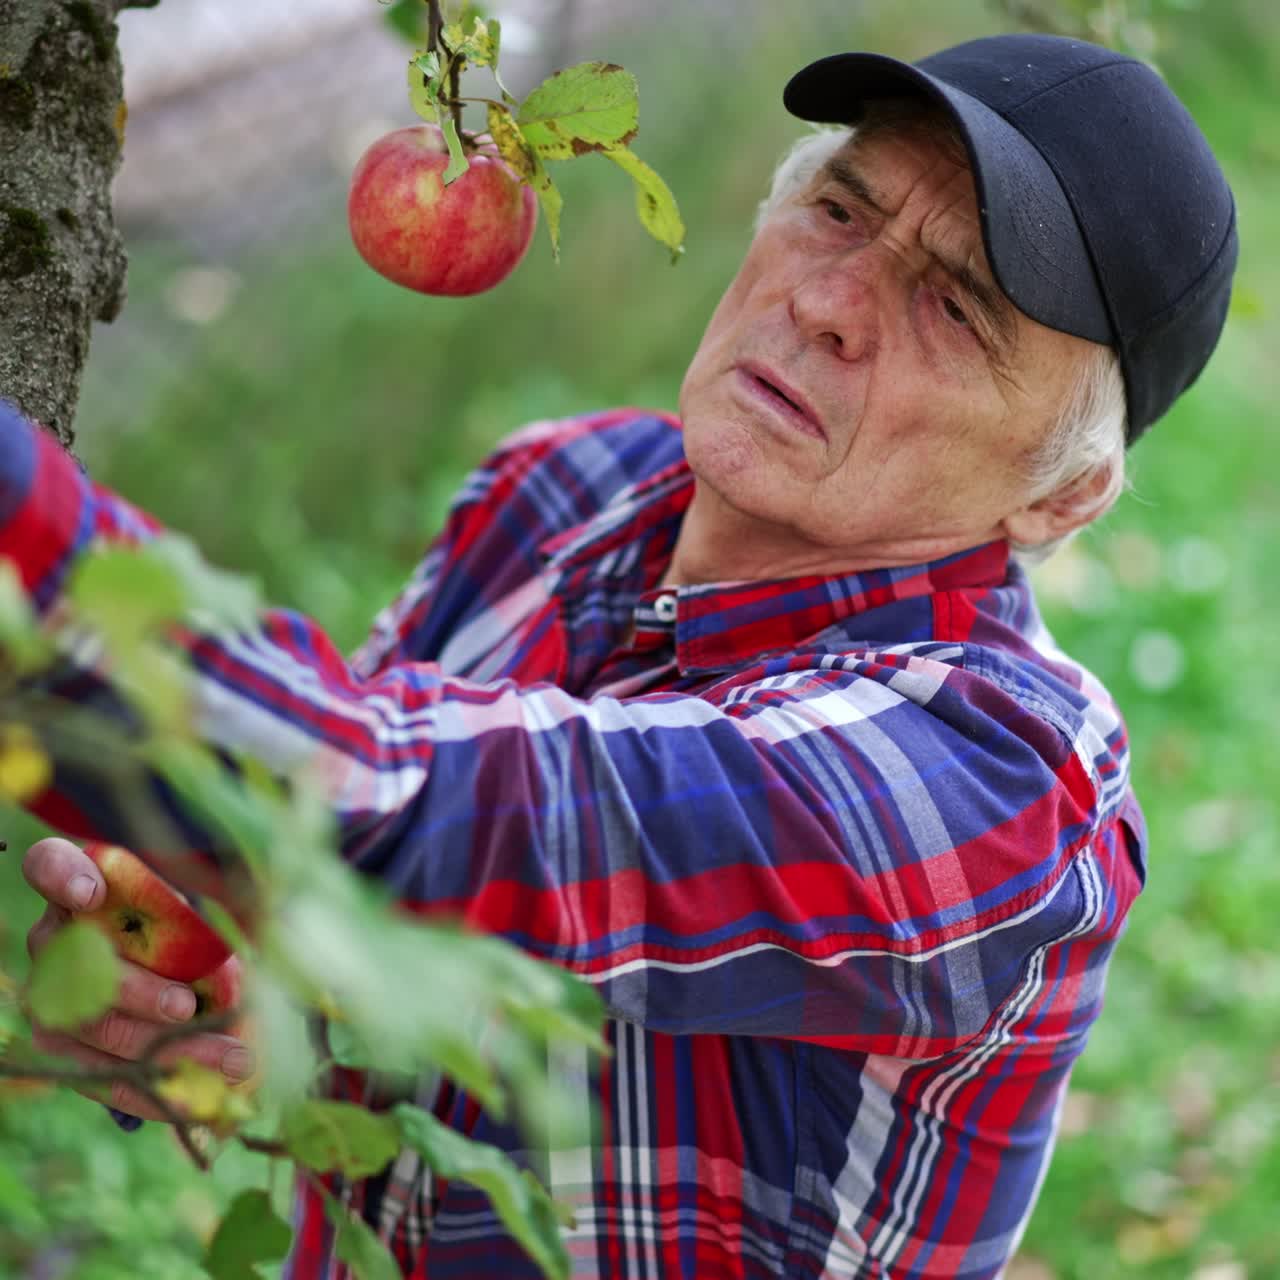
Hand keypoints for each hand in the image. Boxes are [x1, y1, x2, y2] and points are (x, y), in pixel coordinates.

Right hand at [22, 837, 253, 1121]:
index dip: (64, 879)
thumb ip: (206, 904)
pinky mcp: (61, 1047)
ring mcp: (47, 997)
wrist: (152, 961)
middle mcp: (49, 938)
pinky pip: (102, 1077)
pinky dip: (154, 1090)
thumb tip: (281, 914)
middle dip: (140, 993)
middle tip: (188, 1007)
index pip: (48, 865)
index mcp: (74, 884)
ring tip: (229, 1059)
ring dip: (164, 1049)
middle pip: (84, 968)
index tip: (94, 893)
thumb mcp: (185, 900)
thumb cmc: (173, 915)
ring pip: (99, 1029)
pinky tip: (199, 1098)